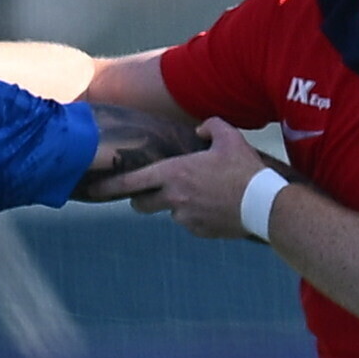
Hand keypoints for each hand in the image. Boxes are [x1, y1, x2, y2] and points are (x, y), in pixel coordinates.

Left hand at [112, 120, 272, 237]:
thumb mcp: (230, 137)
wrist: (265, 205)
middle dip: (140, 198)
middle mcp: (173, 198)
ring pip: (169, 212)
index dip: (109, 185)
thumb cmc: (245, 169)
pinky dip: (196, 216)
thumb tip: (200, 129)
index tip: (94, 188)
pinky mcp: (199, 231)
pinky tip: (215, 206)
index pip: (130, 182)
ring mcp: (185, 218)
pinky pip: (189, 223)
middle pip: (141, 203)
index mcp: (174, 174)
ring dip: (176, 205)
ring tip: (202, 194)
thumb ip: (210, 126)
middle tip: (151, 190)